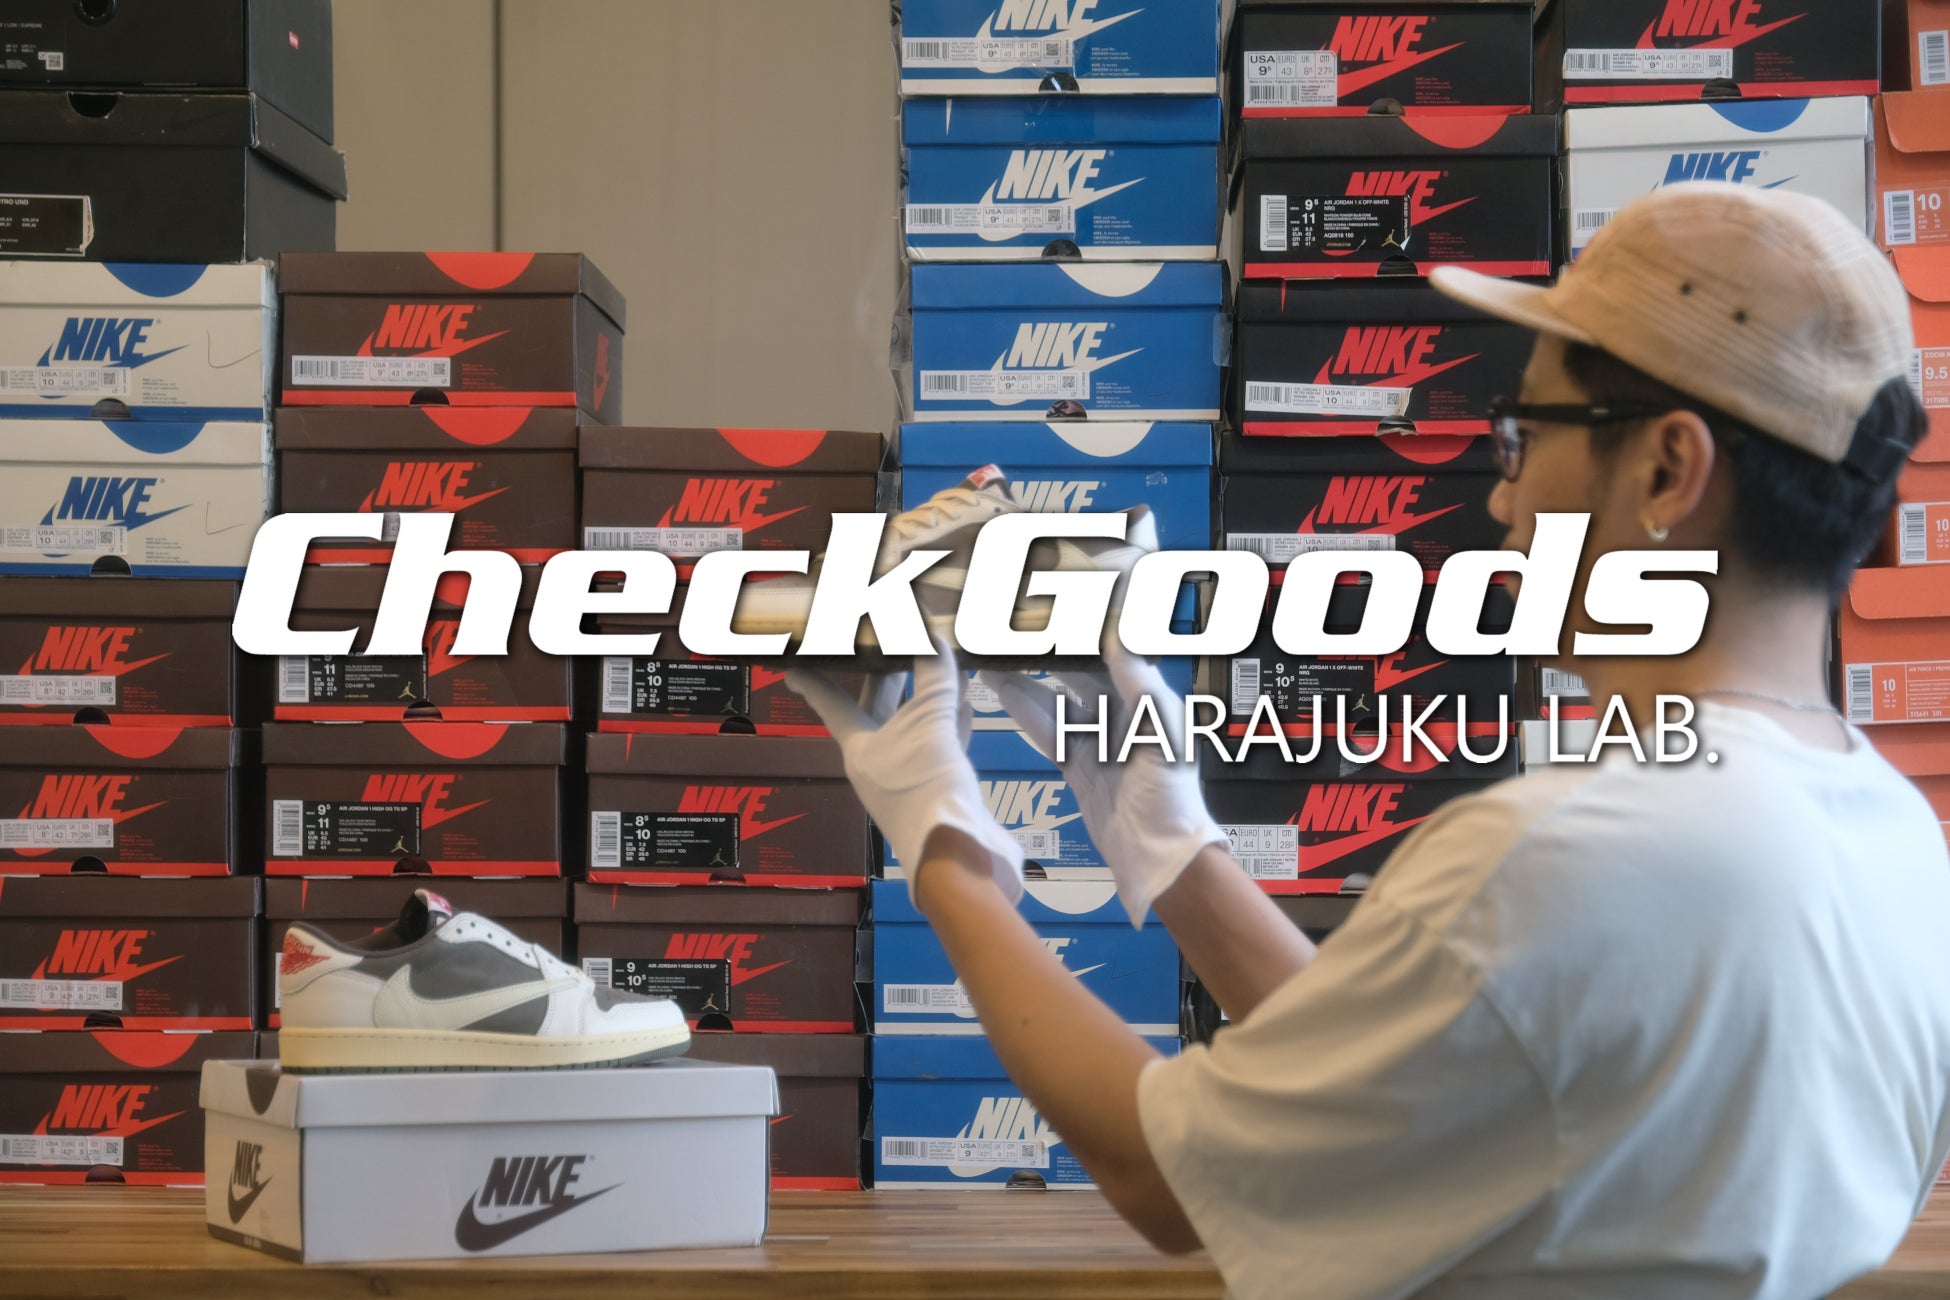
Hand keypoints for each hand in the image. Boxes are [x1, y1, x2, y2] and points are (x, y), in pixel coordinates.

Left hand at [787, 639, 1024, 903]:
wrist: (958, 854)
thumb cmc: (927, 790)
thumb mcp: (931, 724)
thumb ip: (934, 680)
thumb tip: (931, 636)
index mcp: (859, 749)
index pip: (831, 704)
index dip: (813, 681)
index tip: (793, 664)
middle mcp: (877, 763)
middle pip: (876, 709)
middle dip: (885, 675)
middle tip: (888, 638)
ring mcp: (908, 778)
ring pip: (913, 726)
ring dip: (925, 695)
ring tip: (936, 659)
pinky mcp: (939, 788)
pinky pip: (941, 744)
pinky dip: (952, 721)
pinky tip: (966, 702)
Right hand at [979, 642, 1227, 926]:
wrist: (1157, 855)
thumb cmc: (1172, 796)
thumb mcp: (1160, 733)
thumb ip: (1138, 683)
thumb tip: (1118, 637)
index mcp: (1148, 702)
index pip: (1114, 655)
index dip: (1087, 632)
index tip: (1058, 611)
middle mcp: (1122, 717)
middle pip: (1079, 675)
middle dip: (1049, 654)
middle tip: (1017, 633)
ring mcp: (1097, 742)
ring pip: (1056, 702)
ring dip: (1027, 682)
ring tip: (996, 659)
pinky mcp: (1077, 766)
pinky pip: (1048, 733)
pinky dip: (1025, 713)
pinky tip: (1003, 693)